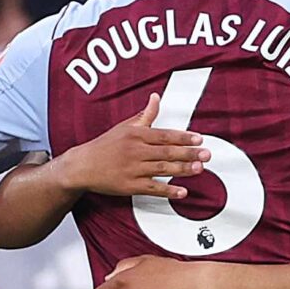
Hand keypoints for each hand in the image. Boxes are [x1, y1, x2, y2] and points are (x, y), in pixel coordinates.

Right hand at [56, 95, 202, 198]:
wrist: (83, 166)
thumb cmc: (105, 145)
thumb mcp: (125, 127)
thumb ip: (145, 114)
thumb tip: (157, 97)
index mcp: (136, 135)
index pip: (164, 135)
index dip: (183, 137)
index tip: (199, 139)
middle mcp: (135, 151)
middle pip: (166, 152)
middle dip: (188, 153)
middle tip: (206, 155)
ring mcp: (132, 169)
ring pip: (162, 169)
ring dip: (182, 169)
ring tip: (199, 169)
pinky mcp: (129, 186)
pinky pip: (152, 188)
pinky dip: (168, 191)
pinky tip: (182, 192)